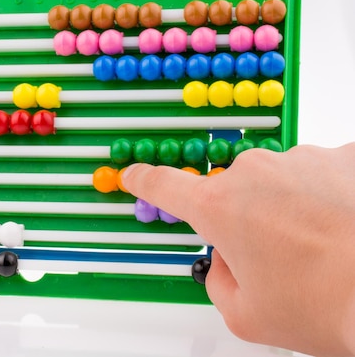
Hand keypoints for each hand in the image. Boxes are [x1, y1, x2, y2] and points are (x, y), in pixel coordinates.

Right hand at [122, 145, 354, 355]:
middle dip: (246, 220)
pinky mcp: (343, 156)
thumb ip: (218, 279)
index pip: (164, 185)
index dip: (145, 180)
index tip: (135, 175)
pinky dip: (327, 197)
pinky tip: (344, 227)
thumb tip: (226, 259)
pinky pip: (320, 174)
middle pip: (232, 192)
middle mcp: (254, 173)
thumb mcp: (247, 314)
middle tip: (278, 259)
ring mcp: (300, 159)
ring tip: (320, 249)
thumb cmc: (328, 303)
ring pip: (279, 182)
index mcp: (220, 207)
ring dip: (289, 208)